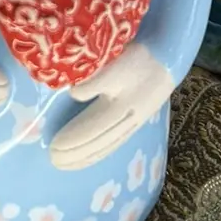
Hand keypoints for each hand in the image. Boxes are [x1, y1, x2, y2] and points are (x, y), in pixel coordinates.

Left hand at [49, 42, 174, 171]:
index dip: (71, 141)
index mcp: (120, 108)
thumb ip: (92, 83)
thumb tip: (74, 95)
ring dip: (87, 157)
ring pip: (107, 146)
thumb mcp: (114, 66)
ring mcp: (134, 122)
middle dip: (75, 155)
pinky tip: (93, 155)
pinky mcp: (138, 120)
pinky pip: (115, 142)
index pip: (91, 131)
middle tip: (54, 161)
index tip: (52, 147)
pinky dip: (101, 152)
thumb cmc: (140, 59)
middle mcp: (127, 120)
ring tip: (68, 164)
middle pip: (98, 144)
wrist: (168, 56)